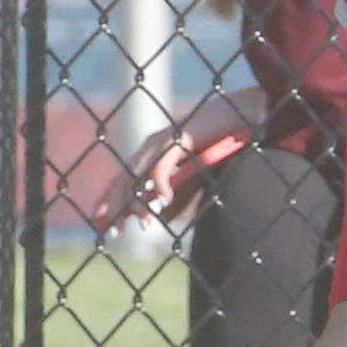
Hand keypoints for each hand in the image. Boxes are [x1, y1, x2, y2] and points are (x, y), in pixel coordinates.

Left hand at [90, 92, 261, 230]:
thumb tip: (157, 218)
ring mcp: (162, 141)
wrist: (240, 115)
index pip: (122, 181)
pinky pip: (162, 166)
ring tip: (147, 224)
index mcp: (150, 154)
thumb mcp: (191, 177)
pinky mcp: (177, 139)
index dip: (111, 204)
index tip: (105, 229)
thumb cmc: (217, 147)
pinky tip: (165, 202)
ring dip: (139, 203)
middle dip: (116, 207)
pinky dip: (161, 186)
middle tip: (115, 231)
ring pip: (138, 176)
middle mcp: (150, 146)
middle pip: (123, 180)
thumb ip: (174, 195)